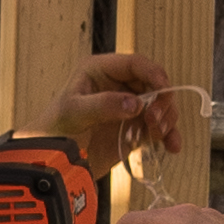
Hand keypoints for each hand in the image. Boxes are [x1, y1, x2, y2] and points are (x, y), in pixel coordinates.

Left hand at [42, 48, 187, 179]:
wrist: (51, 159)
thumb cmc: (55, 129)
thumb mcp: (74, 112)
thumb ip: (103, 105)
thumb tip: (135, 103)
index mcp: (101, 71)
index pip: (135, 64)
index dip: (153, 73)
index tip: (163, 88)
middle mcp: (118, 86)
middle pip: (154, 85)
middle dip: (162, 101)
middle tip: (155, 120)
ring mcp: (128, 108)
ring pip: (160, 106)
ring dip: (166, 119)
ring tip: (159, 136)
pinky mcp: (134, 128)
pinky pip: (158, 128)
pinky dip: (168, 136)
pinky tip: (172, 146)